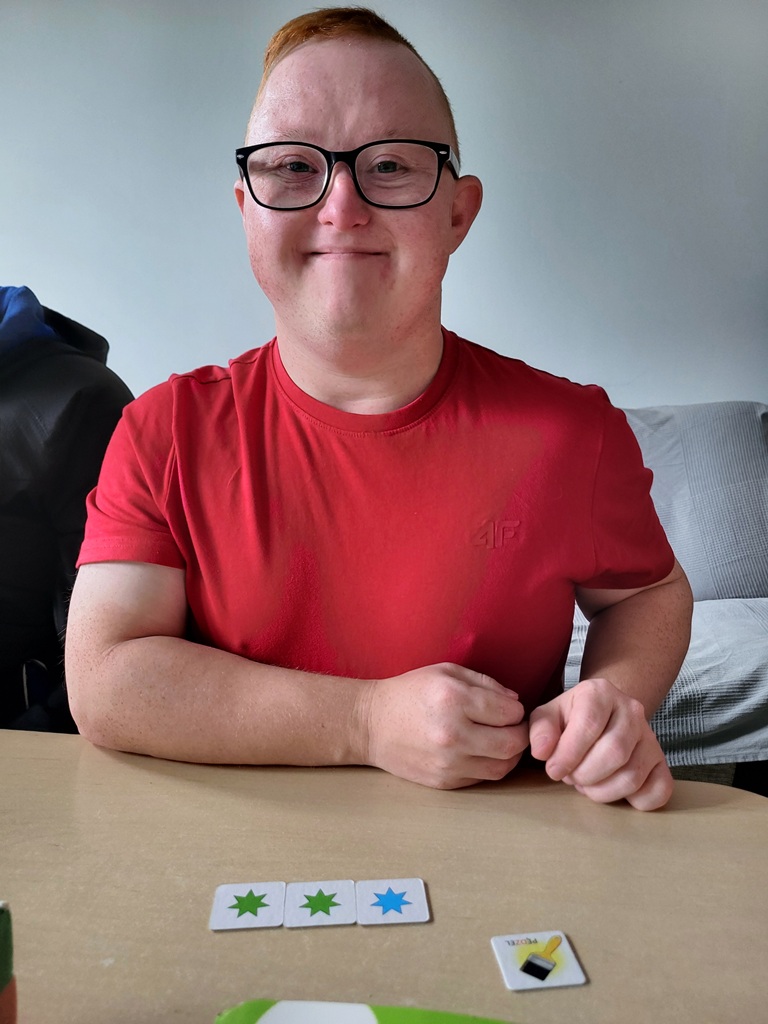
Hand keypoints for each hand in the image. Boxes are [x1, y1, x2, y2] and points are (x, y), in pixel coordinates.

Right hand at [361, 663, 527, 788]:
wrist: (370, 724)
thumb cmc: (409, 693)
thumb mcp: (445, 672)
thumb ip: (485, 683)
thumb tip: (515, 702)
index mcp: (454, 700)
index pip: (510, 712)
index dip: (516, 710)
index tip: (508, 709)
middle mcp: (453, 734)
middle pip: (512, 744)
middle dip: (520, 735)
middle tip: (513, 728)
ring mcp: (447, 762)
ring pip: (502, 767)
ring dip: (509, 755)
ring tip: (499, 741)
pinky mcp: (443, 781)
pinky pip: (481, 778)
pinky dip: (487, 766)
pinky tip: (479, 752)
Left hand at [528, 677, 673, 809]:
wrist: (603, 715)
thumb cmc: (571, 718)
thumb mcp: (548, 716)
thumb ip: (540, 731)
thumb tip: (542, 752)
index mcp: (600, 692)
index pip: (589, 725)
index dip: (569, 754)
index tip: (554, 770)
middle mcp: (632, 710)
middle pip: (614, 753)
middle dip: (585, 775)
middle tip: (571, 776)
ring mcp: (651, 737)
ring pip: (632, 776)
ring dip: (602, 790)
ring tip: (586, 782)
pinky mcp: (661, 762)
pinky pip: (659, 790)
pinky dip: (634, 801)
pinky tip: (612, 790)